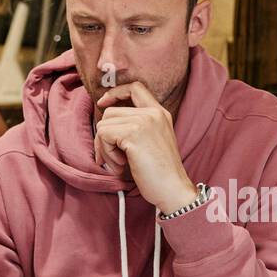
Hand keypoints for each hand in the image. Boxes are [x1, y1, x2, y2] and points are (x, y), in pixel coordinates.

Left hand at [93, 81, 197, 213]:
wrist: (173, 189)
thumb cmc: (160, 173)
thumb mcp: (151, 142)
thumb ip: (136, 128)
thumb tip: (103, 125)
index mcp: (160, 113)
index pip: (135, 87)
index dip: (115, 93)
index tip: (103, 104)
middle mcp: (153, 113)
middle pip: (111, 112)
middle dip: (104, 137)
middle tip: (113, 158)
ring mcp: (144, 121)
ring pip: (104, 124)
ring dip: (105, 148)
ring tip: (120, 164)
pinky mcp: (134, 133)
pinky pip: (103, 135)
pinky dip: (106, 153)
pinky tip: (121, 165)